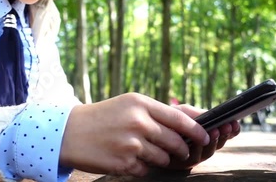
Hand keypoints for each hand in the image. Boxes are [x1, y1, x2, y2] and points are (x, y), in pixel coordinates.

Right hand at [59, 93, 211, 176]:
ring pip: (163, 158)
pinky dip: (141, 166)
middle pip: (175, 141)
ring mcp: (131, 144)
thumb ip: (157, 112)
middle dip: (180, 149)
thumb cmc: (103, 116)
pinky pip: (146, 170)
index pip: (179, 118)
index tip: (206, 135)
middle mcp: (137, 123)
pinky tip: (126, 157)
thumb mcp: (128, 104)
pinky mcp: (124, 163)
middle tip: (179, 150)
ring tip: (142, 150)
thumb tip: (191, 119)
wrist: (70, 132)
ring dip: (159, 159)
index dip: (196, 129)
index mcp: (140, 104)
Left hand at [167, 104, 240, 168]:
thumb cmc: (166, 120)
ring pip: (207, 152)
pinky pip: (192, 156)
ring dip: (213, 142)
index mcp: (204, 136)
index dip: (231, 131)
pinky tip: (199, 139)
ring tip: (216, 130)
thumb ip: (195, 113)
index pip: (222, 135)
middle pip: (218, 145)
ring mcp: (191, 156)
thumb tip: (211, 114)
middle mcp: (201, 148)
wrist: (147, 129)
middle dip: (224, 135)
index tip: (236, 124)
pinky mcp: (180, 163)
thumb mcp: (181, 113)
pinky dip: (197, 148)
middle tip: (228, 126)